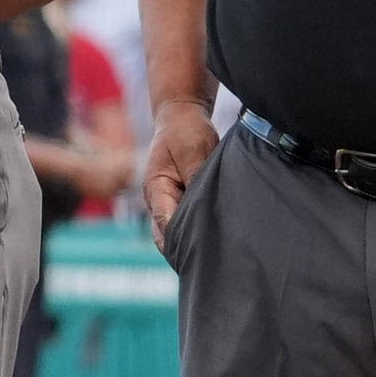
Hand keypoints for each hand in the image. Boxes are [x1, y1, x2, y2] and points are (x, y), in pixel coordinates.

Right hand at [141, 96, 218, 240]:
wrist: (182, 114)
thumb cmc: (185, 131)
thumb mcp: (194, 153)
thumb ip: (196, 181)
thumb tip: (205, 209)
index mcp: (156, 190)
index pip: (165, 224)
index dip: (181, 240)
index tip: (202, 251)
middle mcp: (159, 200)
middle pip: (168, 235)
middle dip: (186, 247)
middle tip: (212, 262)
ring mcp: (169, 201)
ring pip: (178, 230)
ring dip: (194, 238)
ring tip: (218, 253)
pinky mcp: (181, 199)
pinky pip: (188, 219)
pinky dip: (200, 227)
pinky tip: (220, 236)